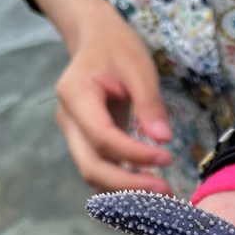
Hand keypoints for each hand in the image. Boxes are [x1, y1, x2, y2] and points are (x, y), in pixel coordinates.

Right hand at [55, 15, 173, 193]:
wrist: (96, 41)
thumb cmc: (116, 48)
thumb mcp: (138, 67)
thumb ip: (149, 103)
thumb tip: (163, 140)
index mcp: (76, 96)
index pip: (102, 137)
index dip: (133, 154)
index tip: (166, 158)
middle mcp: (68, 121)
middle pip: (91, 166)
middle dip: (128, 185)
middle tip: (164, 189)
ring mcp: (74, 135)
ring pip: (93, 174)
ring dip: (125, 191)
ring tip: (161, 194)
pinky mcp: (85, 143)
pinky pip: (100, 171)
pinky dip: (122, 185)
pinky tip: (148, 186)